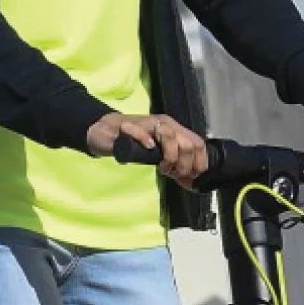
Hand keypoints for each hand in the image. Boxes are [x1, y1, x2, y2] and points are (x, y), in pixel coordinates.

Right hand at [86, 110, 209, 185]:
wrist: (104, 131)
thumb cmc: (132, 144)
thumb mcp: (158, 154)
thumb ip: (174, 163)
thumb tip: (191, 180)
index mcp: (174, 129)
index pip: (198, 144)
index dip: (198, 164)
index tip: (190, 178)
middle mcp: (165, 123)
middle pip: (188, 143)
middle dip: (184, 165)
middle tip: (172, 174)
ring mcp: (148, 124)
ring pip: (170, 136)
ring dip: (170, 157)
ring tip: (162, 167)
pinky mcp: (129, 126)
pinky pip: (142, 132)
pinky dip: (147, 141)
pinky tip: (149, 149)